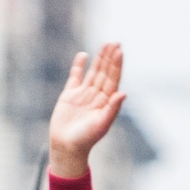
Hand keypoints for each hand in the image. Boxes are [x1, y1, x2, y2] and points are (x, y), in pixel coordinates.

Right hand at [48, 43, 125, 178]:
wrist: (66, 146)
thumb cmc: (85, 139)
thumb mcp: (101, 124)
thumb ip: (112, 108)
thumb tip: (123, 93)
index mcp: (106, 102)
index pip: (113, 79)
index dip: (116, 65)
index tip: (119, 51)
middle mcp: (96, 96)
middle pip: (105, 72)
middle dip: (110, 58)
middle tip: (115, 42)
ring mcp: (83, 94)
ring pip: (93, 72)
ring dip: (99, 59)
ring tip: (105, 44)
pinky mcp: (69, 95)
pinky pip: (75, 77)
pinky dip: (79, 66)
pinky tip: (83, 55)